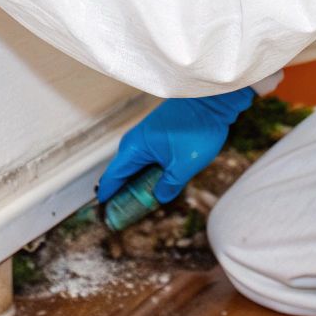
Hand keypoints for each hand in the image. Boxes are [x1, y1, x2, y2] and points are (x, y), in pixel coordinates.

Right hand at [96, 87, 255, 204]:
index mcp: (135, 149)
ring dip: (134, 183)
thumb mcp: (184, 166)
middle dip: (121, 193)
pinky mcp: (155, 135)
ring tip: (138, 203)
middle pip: (121, 173)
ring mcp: (144, 137)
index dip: (107, 195)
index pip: (113, 177)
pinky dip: (144, 173)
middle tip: (122, 214)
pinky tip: (153, 184)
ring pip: (133, 165)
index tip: (104, 212)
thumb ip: (169, 185)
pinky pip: (143, 159)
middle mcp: (134, 142)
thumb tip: (159, 198)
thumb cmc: (197, 129)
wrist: (211, 102)